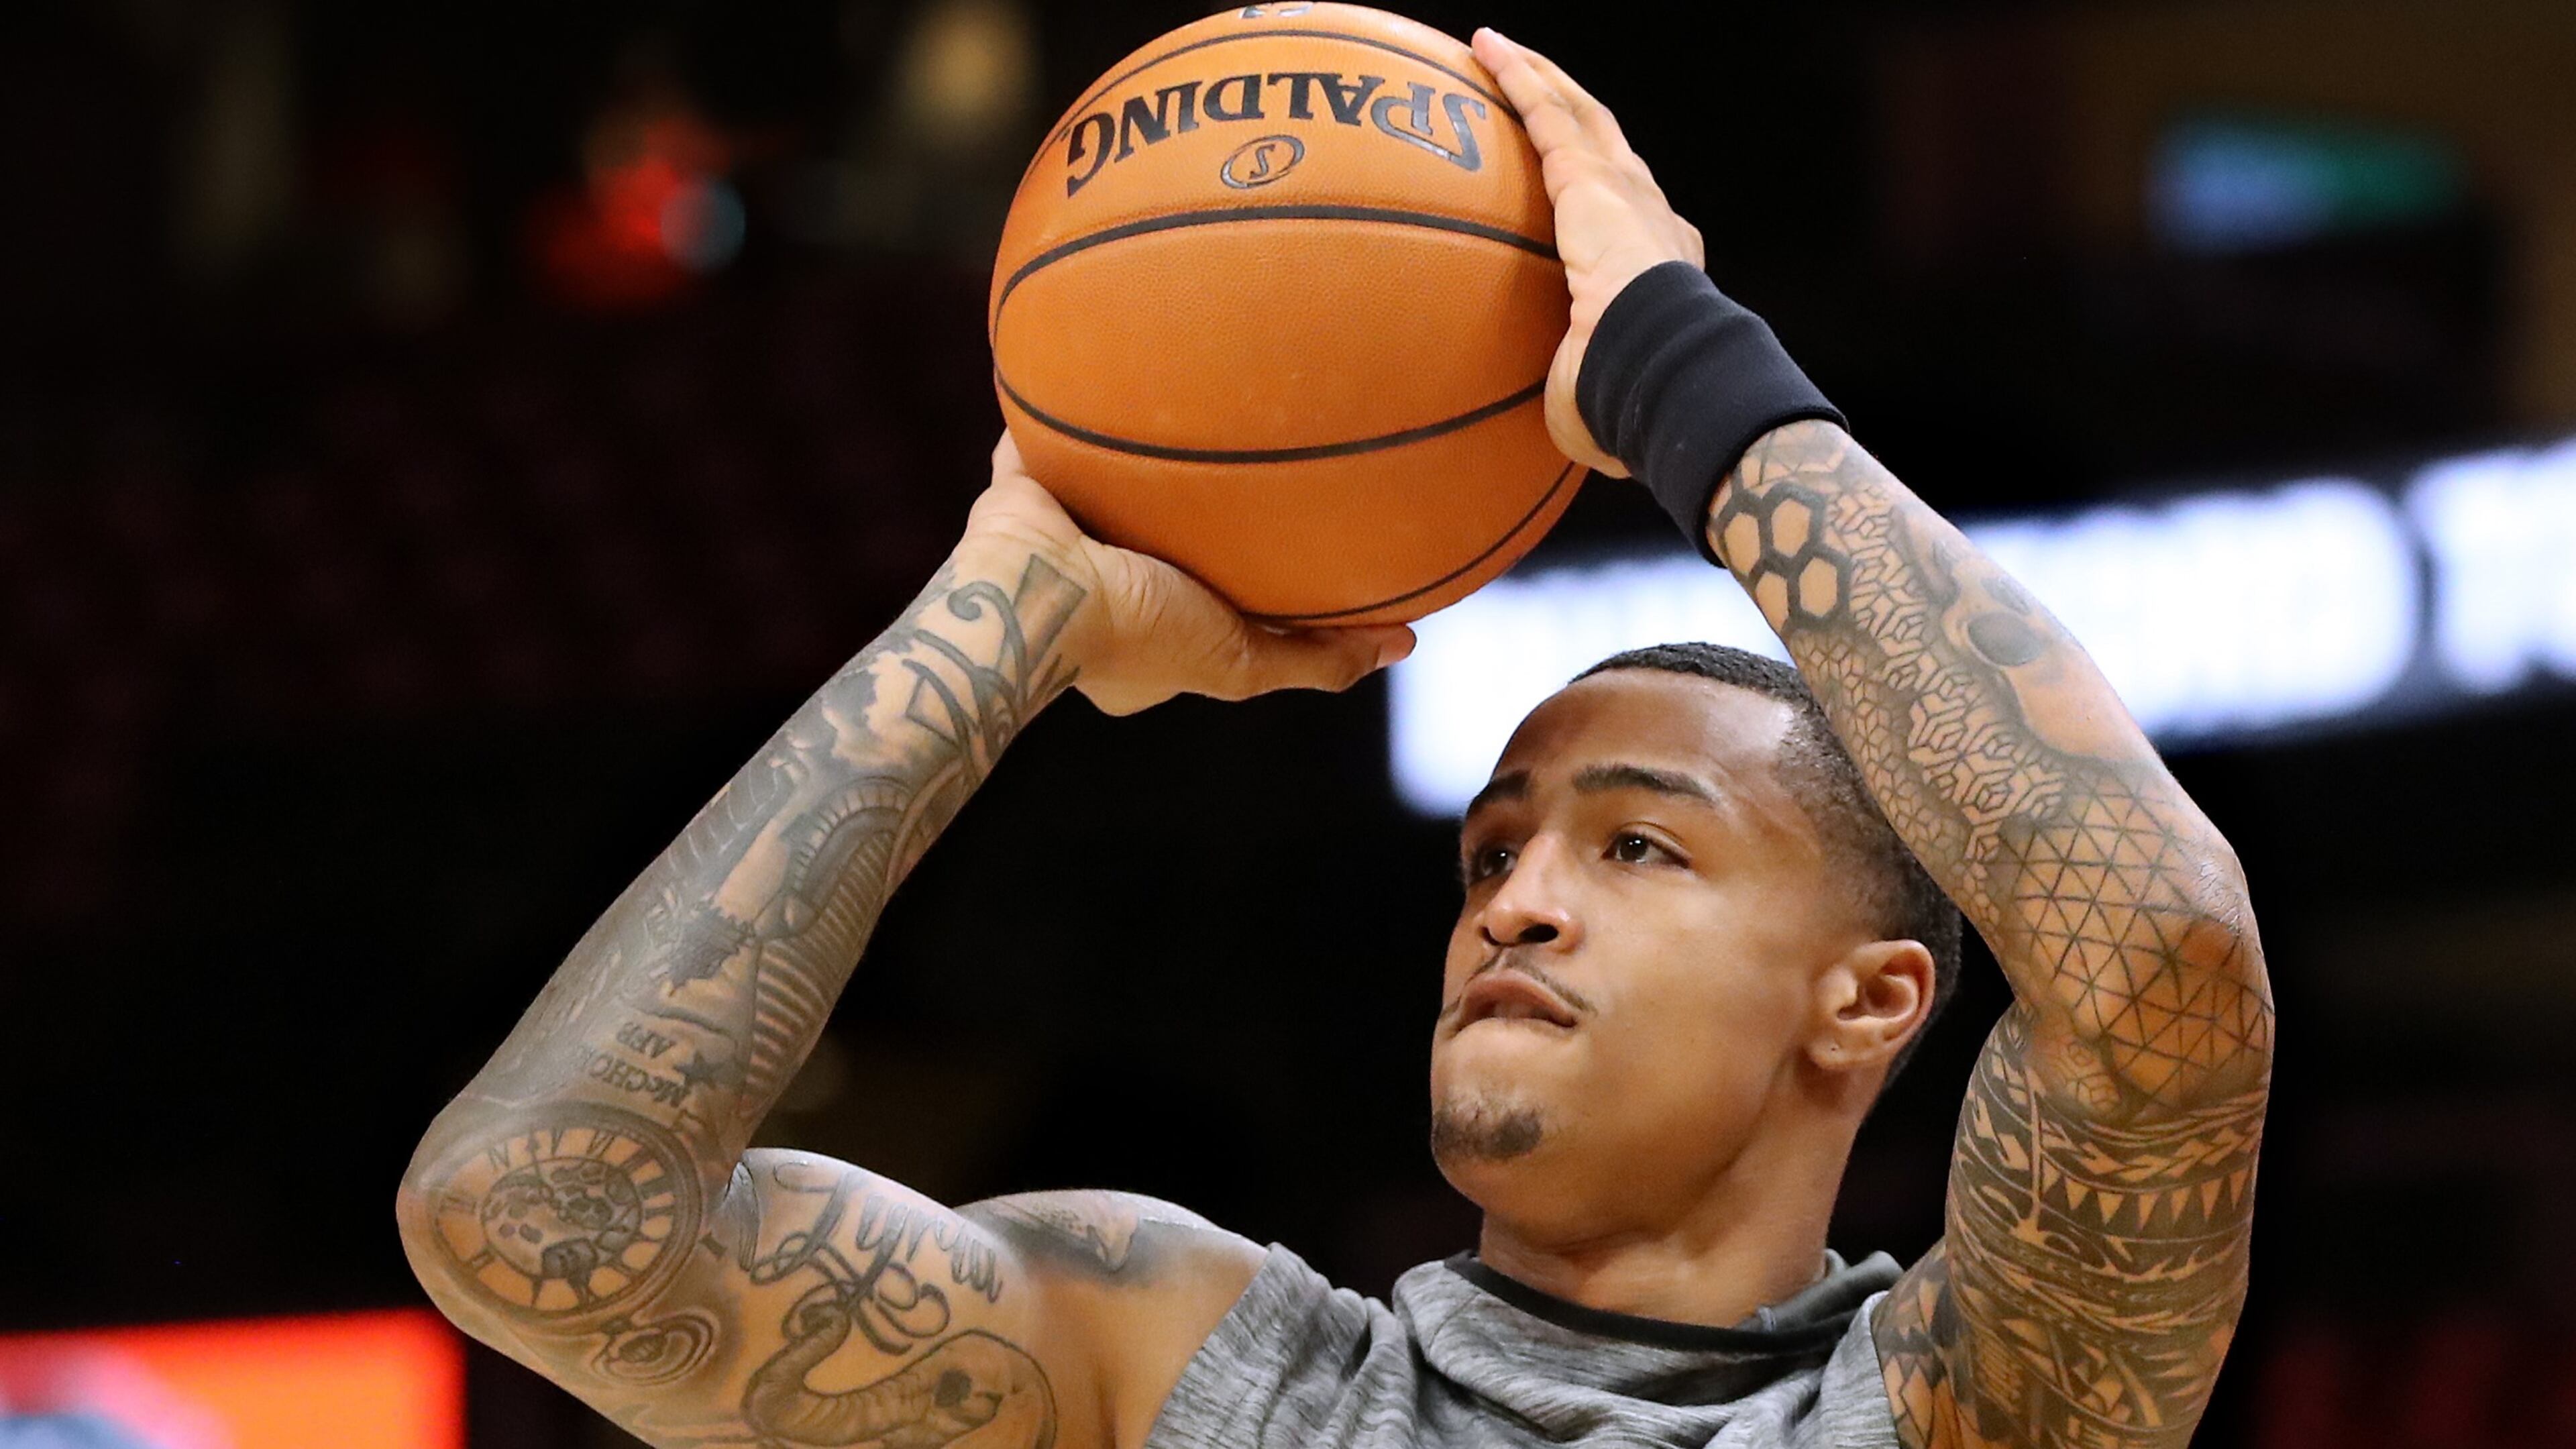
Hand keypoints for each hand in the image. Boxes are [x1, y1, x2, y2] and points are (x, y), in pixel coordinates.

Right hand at [957, 434, 1415, 715]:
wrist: (1034, 597)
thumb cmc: (1136, 636)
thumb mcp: (1242, 663)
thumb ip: (1316, 659)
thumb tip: (1404, 647)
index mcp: (1145, 632)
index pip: (1210, 603)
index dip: (1250, 578)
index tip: (1296, 541)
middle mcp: (1105, 583)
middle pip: (1165, 539)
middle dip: (1200, 510)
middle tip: (1254, 463)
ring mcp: (1065, 534)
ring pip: (1115, 488)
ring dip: (1145, 458)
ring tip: (1195, 402)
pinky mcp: (1028, 486)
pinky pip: (1052, 439)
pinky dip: (1072, 408)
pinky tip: (1108, 366)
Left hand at [1472, 28, 1704, 477]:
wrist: (1658, 368)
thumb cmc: (1630, 403)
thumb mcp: (1596, 402)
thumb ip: (1577, 399)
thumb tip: (1567, 432)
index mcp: (1658, 267)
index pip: (1629, 216)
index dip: (1605, 191)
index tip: (1577, 182)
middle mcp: (1649, 216)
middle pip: (1604, 147)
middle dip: (1569, 111)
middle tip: (1534, 89)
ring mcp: (1624, 190)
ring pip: (1577, 114)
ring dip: (1539, 79)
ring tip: (1498, 51)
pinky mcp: (1589, 178)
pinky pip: (1546, 112)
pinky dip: (1517, 76)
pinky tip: (1485, 48)